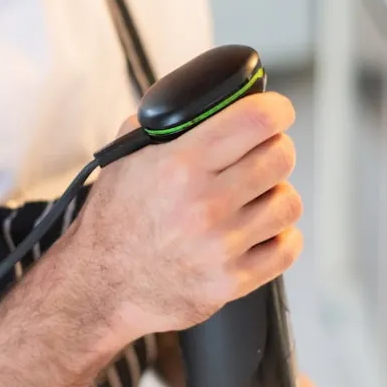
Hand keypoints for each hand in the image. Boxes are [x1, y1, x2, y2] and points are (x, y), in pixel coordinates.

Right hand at [68, 92, 302, 341]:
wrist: (99, 286)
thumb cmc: (114, 220)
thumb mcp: (126, 156)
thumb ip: (165, 123)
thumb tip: (207, 100)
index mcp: (179, 165)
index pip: (255, 121)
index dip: (275, 110)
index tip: (277, 112)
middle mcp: (204, 204)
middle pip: (280, 157)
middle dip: (274, 150)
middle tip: (261, 155)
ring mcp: (220, 246)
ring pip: (288, 203)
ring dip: (275, 195)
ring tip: (253, 198)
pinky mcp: (231, 281)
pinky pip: (286, 248)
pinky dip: (278, 236)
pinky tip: (257, 230)